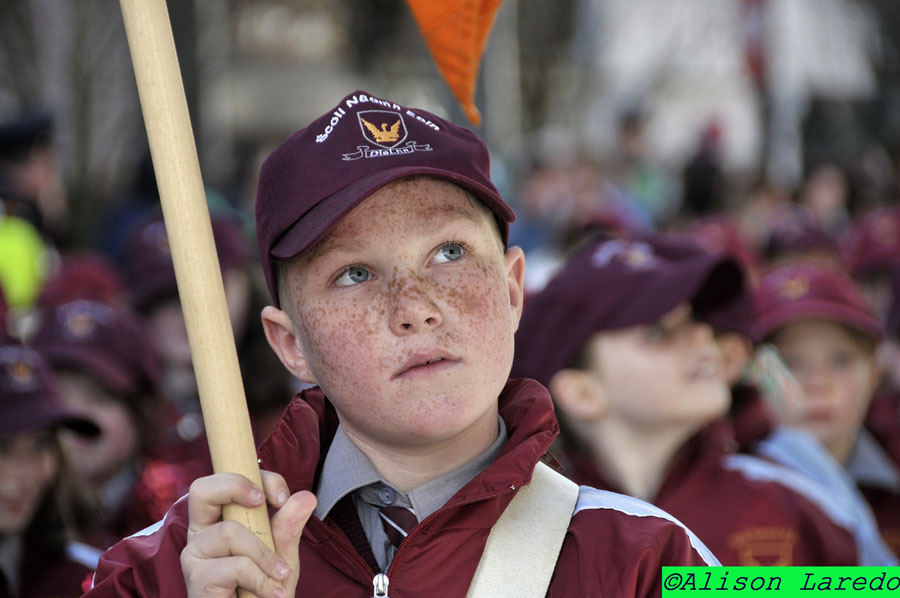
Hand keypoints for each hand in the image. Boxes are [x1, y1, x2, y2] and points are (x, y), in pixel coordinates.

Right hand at [180, 471, 315, 597]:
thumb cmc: (264, 590)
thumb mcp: (282, 554)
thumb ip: (289, 525)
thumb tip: (307, 495)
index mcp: (217, 521)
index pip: (227, 479)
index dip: (258, 478)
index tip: (282, 498)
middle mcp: (201, 534)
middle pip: (201, 489)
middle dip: (236, 486)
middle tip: (265, 503)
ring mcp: (194, 556)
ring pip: (229, 532)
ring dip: (264, 555)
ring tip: (278, 577)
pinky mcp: (197, 581)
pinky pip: (236, 566)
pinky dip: (261, 579)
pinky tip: (270, 593)